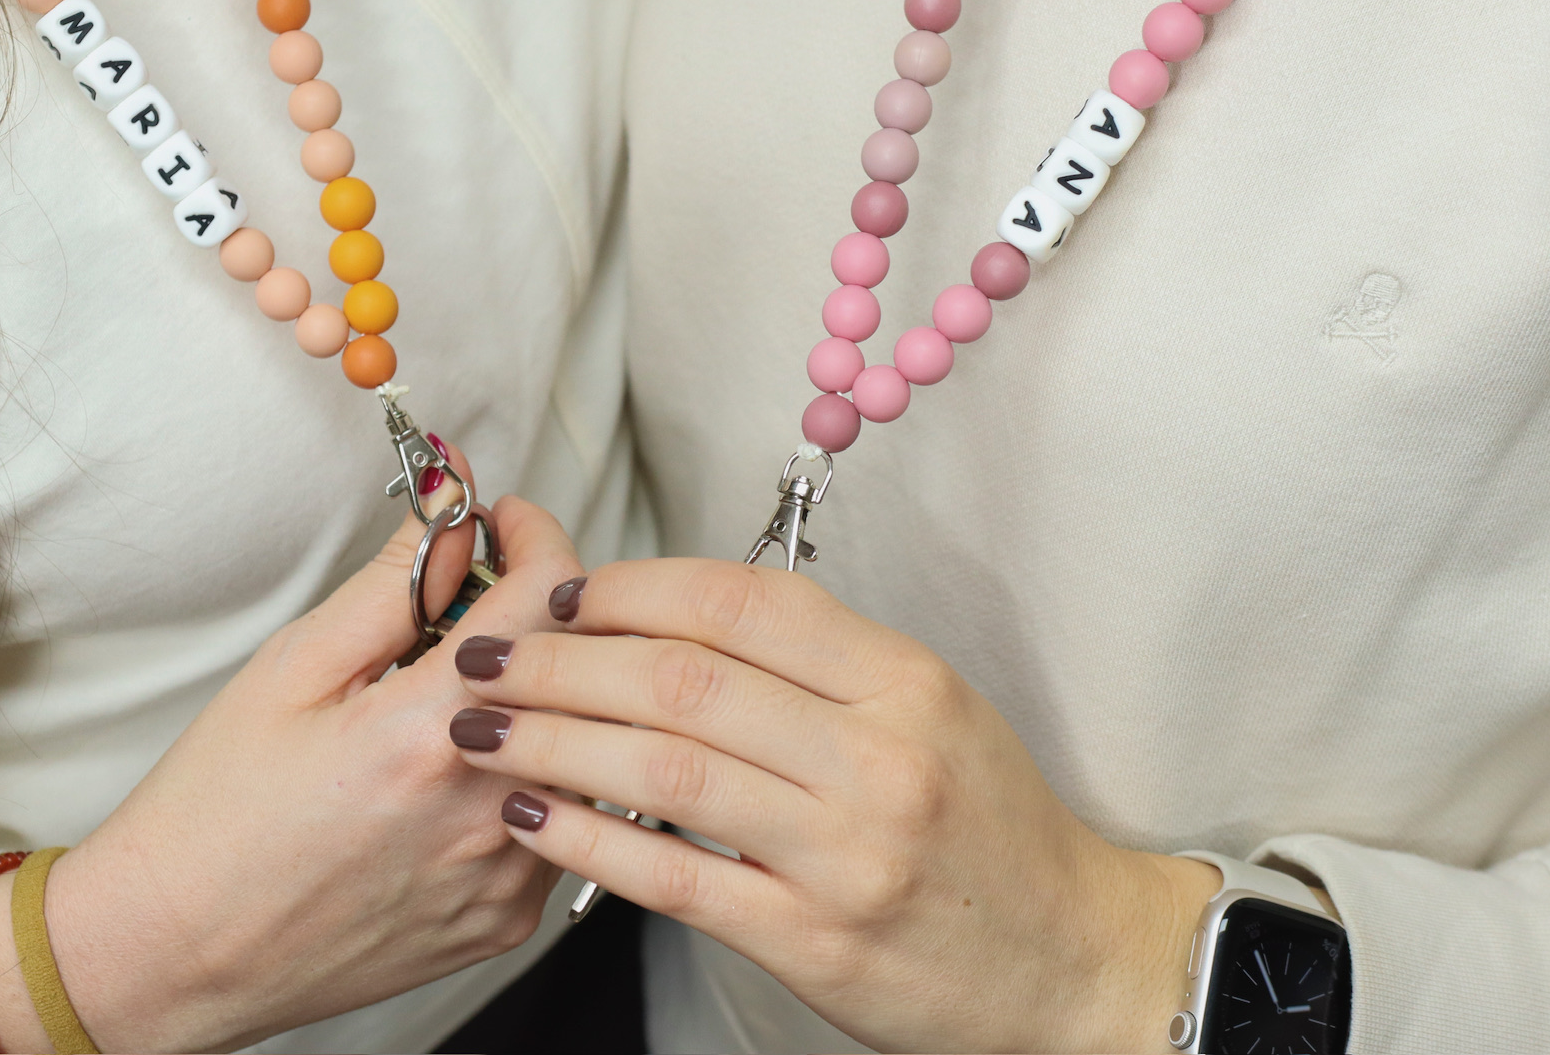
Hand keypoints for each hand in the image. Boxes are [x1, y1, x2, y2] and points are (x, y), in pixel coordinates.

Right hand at [0, 457, 584, 1052]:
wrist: (180, 952)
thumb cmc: (216, 811)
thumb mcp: (293, 669)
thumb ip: (395, 580)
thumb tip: (456, 502)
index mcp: (431, 732)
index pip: (550, 595)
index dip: (538, 533)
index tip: (505, 521)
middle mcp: (488, 808)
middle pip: (585, 665)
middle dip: (544, 608)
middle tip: (483, 595)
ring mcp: (509, 873)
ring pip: (580, 746)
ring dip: (539, 697)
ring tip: (456, 695)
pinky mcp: (510, 919)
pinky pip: (555, 820)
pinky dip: (522, 777)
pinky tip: (449, 779)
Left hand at [443, 557, 1220, 1053]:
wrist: (1073, 962)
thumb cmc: (991, 830)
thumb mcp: (931, 714)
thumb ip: (820, 664)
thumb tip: (678, 613)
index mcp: (904, 682)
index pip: (744, 603)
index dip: (634, 587)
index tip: (561, 589)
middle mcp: (877, 758)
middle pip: (685, 678)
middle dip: (561, 657)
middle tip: (483, 649)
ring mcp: (845, 854)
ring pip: (665, 769)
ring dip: (552, 738)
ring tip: (476, 724)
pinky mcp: (814, 942)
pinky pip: (673, 877)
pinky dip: (587, 839)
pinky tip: (528, 814)